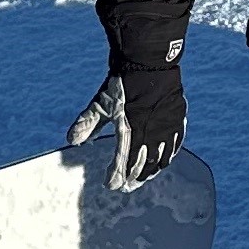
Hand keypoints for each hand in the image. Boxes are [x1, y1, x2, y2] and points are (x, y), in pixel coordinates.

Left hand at [66, 44, 185, 190]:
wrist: (149, 60)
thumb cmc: (123, 81)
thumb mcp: (100, 102)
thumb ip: (87, 123)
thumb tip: (71, 140)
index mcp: (129, 129)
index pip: (122, 161)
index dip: (115, 176)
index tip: (110, 185)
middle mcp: (150, 131)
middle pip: (142, 165)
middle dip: (133, 178)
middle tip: (126, 188)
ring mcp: (166, 126)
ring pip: (161, 158)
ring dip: (151, 171)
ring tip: (143, 179)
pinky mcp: (177, 118)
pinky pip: (175, 144)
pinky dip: (168, 156)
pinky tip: (164, 161)